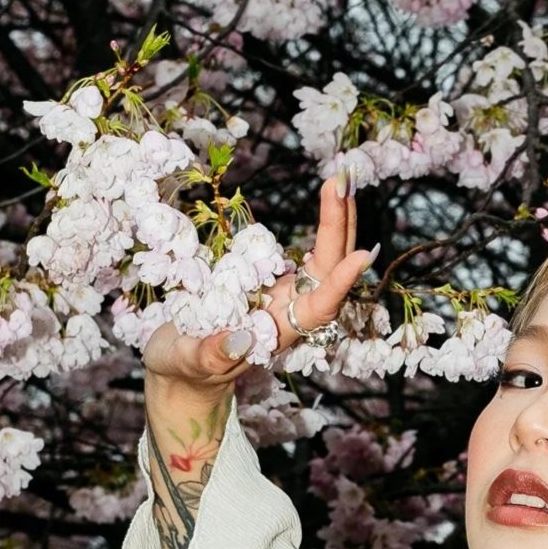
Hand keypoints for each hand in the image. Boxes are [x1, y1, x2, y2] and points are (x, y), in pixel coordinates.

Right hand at [142, 173, 376, 392]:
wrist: (185, 368)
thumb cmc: (185, 369)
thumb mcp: (189, 362)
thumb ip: (212, 355)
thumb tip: (240, 339)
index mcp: (279, 332)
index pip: (320, 307)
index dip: (340, 283)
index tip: (362, 255)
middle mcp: (292, 312)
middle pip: (328, 271)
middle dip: (338, 228)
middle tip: (342, 182)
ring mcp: (287, 294)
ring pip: (324, 258)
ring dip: (335, 220)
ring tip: (341, 179)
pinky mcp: (276, 280)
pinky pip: (309, 252)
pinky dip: (321, 224)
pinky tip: (329, 195)